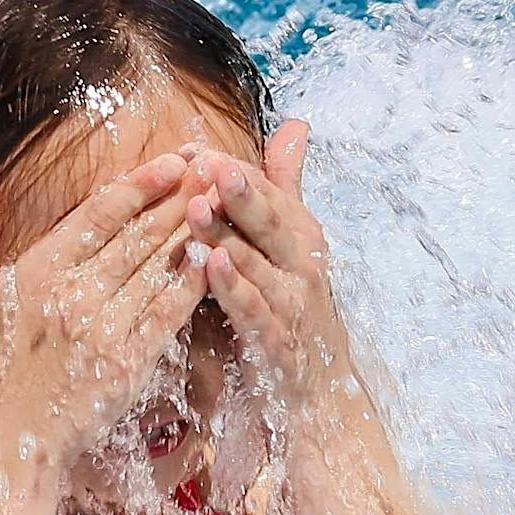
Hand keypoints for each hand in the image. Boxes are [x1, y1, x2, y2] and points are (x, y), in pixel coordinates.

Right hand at [0, 154, 206, 468]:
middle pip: (138, 234)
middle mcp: (71, 296)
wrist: (0, 448)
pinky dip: (191, 285)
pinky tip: (214, 260)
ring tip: (224, 200)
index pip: (98, 214)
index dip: (140, 184)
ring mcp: (102, 331)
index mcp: (36, 272)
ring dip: (194, 231)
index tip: (172, 160)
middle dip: (179, 196)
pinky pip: (167, 315)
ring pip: (158, 268)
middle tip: (214, 165)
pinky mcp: (126, 366)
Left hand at [184, 121, 352, 408]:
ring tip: (196, 208)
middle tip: (208, 164)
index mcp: (298, 234)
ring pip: (255, 263)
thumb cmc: (294, 304)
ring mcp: (291, 302)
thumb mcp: (289, 241)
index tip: (195, 149)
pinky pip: (252, 310)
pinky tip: (209, 266)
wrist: (319, 389)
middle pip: (267, 220)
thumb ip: (283, 185)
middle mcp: (300, 263)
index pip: (266, 192)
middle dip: (238, 192)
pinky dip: (232, 288)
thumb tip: (294, 125)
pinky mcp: (277, 341)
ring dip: (225, 236)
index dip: (231, 170)